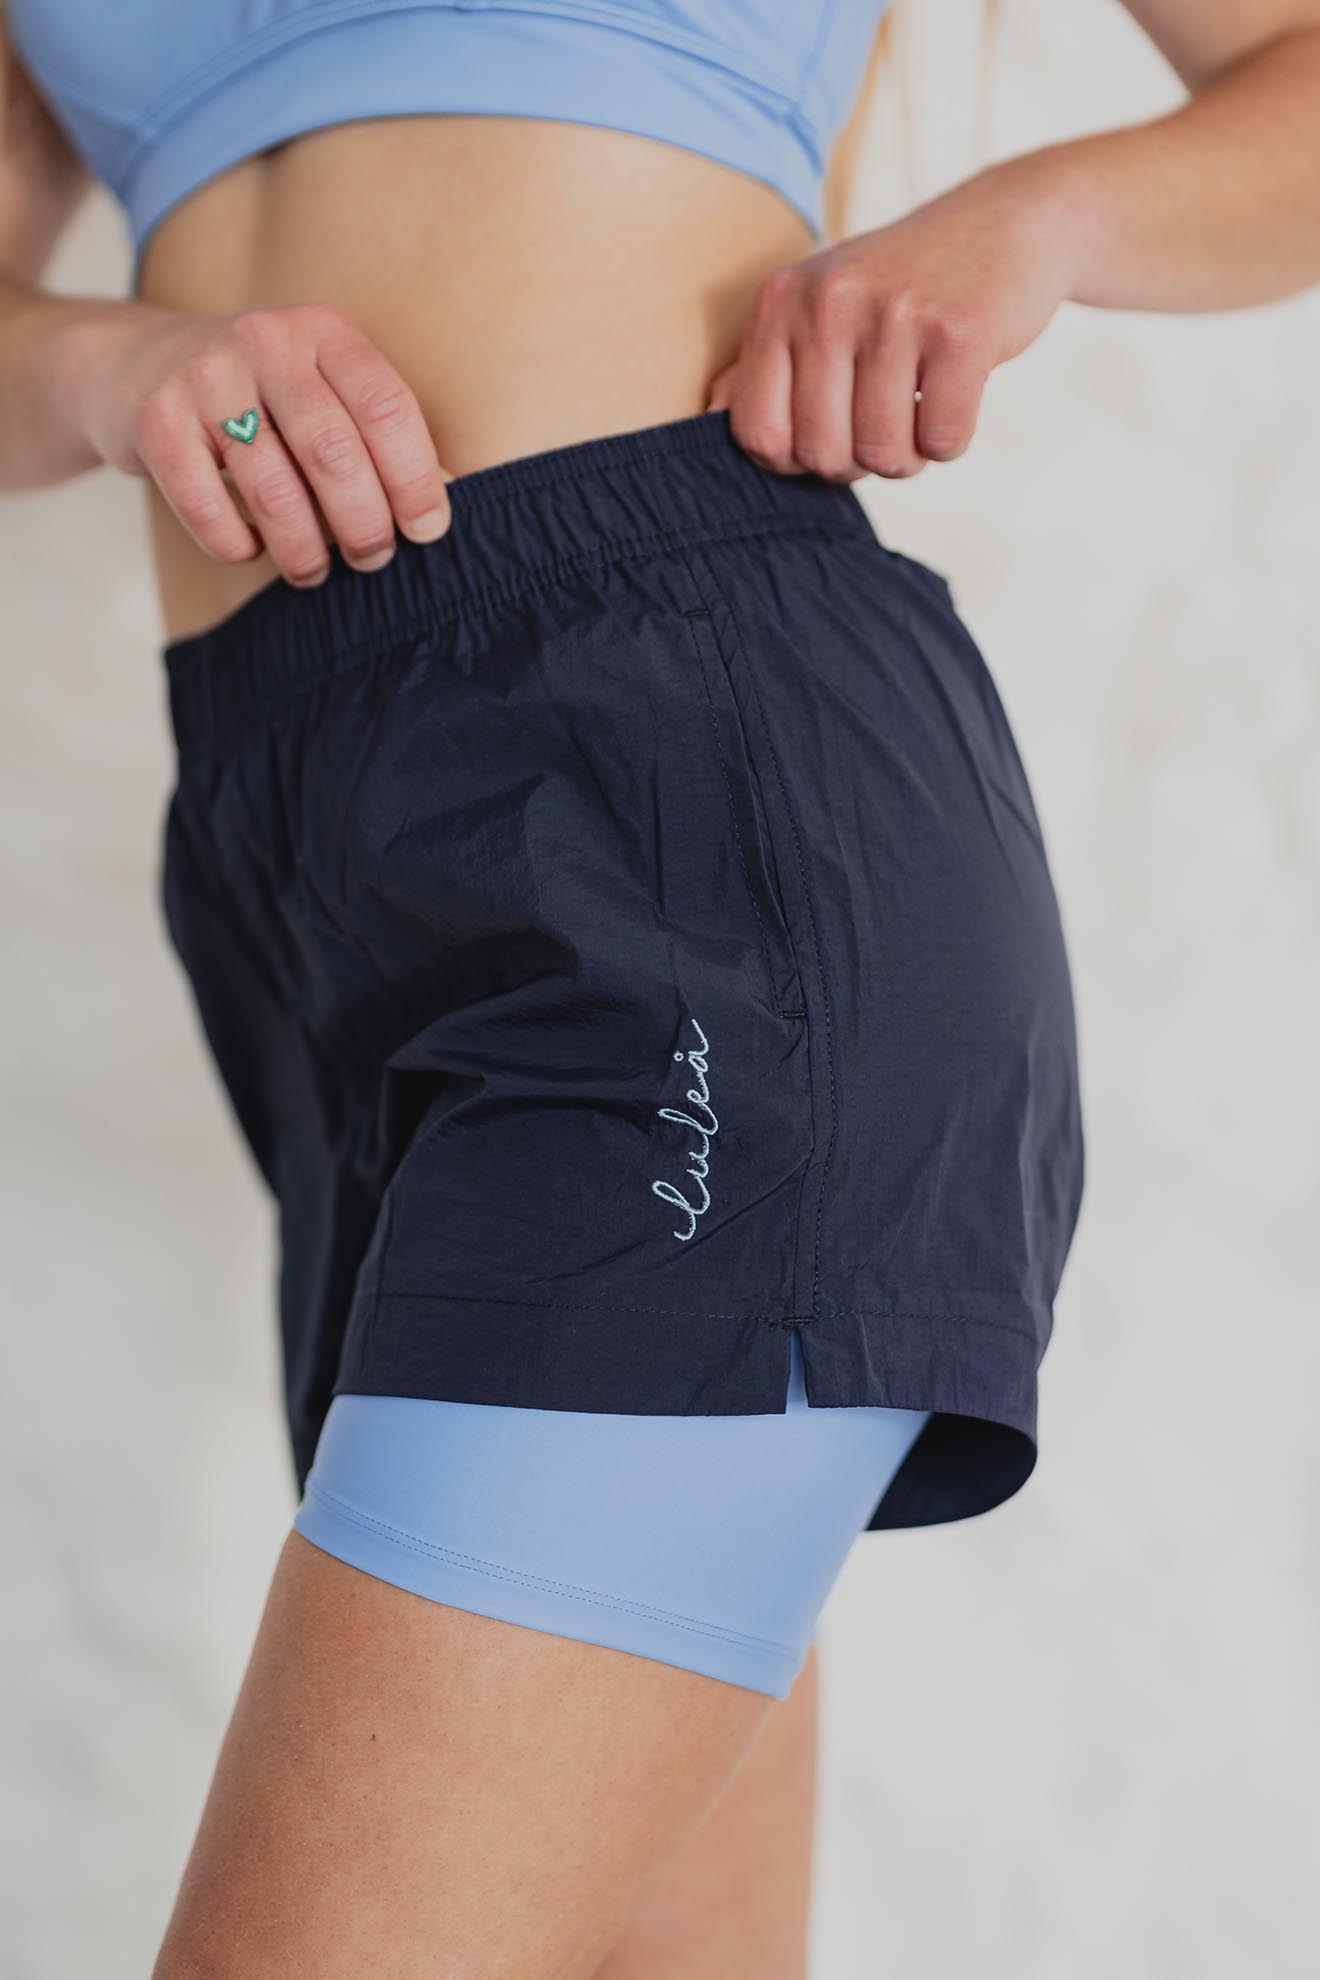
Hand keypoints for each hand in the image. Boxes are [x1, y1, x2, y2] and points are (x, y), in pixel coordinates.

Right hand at [74, 299, 452, 584]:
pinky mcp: (155, 420)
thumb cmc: (258, 395)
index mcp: (322, 333)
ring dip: (303, 551)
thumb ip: (379, 435)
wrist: (136, 363)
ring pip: (273, 492)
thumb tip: (450, 493)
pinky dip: (238, 545)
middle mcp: (265, 342)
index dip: (416, 480)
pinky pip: (209, 509)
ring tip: (312, 571)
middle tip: (371, 559)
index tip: (426, 531)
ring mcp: (205, 377)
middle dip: (363, 526)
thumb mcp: (322, 390)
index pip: (387, 409)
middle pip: (334, 455)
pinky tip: (250, 546)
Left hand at [707, 157, 1078, 480]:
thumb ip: (760, 363)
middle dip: (858, 461)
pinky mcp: (960, 333)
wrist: (1008, 221)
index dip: (796, 458)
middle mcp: (828, 302)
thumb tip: (706, 417)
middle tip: (885, 417)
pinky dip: (952, 439)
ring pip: (883, 456)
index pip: (758, 436)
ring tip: (919, 406)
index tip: (829, 429)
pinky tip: (957, 394)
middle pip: (821, 456)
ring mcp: (894, 313)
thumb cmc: (901, 286)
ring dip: (909, 455)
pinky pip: (941, 441)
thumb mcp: (817, 304)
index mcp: (781, 301)